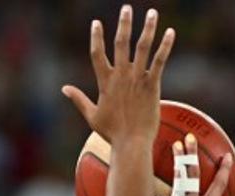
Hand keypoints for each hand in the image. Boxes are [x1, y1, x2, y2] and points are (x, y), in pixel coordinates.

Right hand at [62, 6, 173, 143]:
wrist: (131, 143)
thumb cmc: (112, 133)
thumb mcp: (91, 116)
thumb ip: (78, 99)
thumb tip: (63, 89)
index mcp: (105, 82)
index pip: (97, 54)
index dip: (96, 37)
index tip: (96, 23)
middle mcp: (121, 77)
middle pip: (121, 43)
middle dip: (123, 24)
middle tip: (126, 8)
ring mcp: (137, 79)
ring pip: (142, 47)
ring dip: (147, 28)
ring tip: (151, 12)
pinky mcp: (153, 85)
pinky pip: (159, 60)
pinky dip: (165, 45)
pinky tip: (170, 32)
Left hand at [152, 135, 233, 195]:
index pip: (218, 186)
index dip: (224, 170)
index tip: (226, 156)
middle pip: (193, 173)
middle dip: (192, 154)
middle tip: (189, 138)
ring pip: (177, 178)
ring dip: (177, 160)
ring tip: (175, 144)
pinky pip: (155, 195)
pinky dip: (151, 185)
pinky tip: (144, 170)